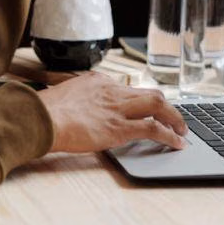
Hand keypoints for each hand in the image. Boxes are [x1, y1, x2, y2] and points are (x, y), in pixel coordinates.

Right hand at [36, 73, 187, 152]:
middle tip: (174, 118)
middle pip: (150, 93)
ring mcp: (117, 108)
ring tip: (182, 130)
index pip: (127, 88)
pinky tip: (176, 143)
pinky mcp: (119, 128)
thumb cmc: (45, 111)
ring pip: (158, 105)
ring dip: (174, 118)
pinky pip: (153, 129)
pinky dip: (169, 136)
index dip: (140, 101)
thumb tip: (77, 109)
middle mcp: (111, 90)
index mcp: (97, 81)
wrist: (41, 118)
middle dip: (166, 106)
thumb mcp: (63, 96)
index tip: (145, 110)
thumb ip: (77, 99)